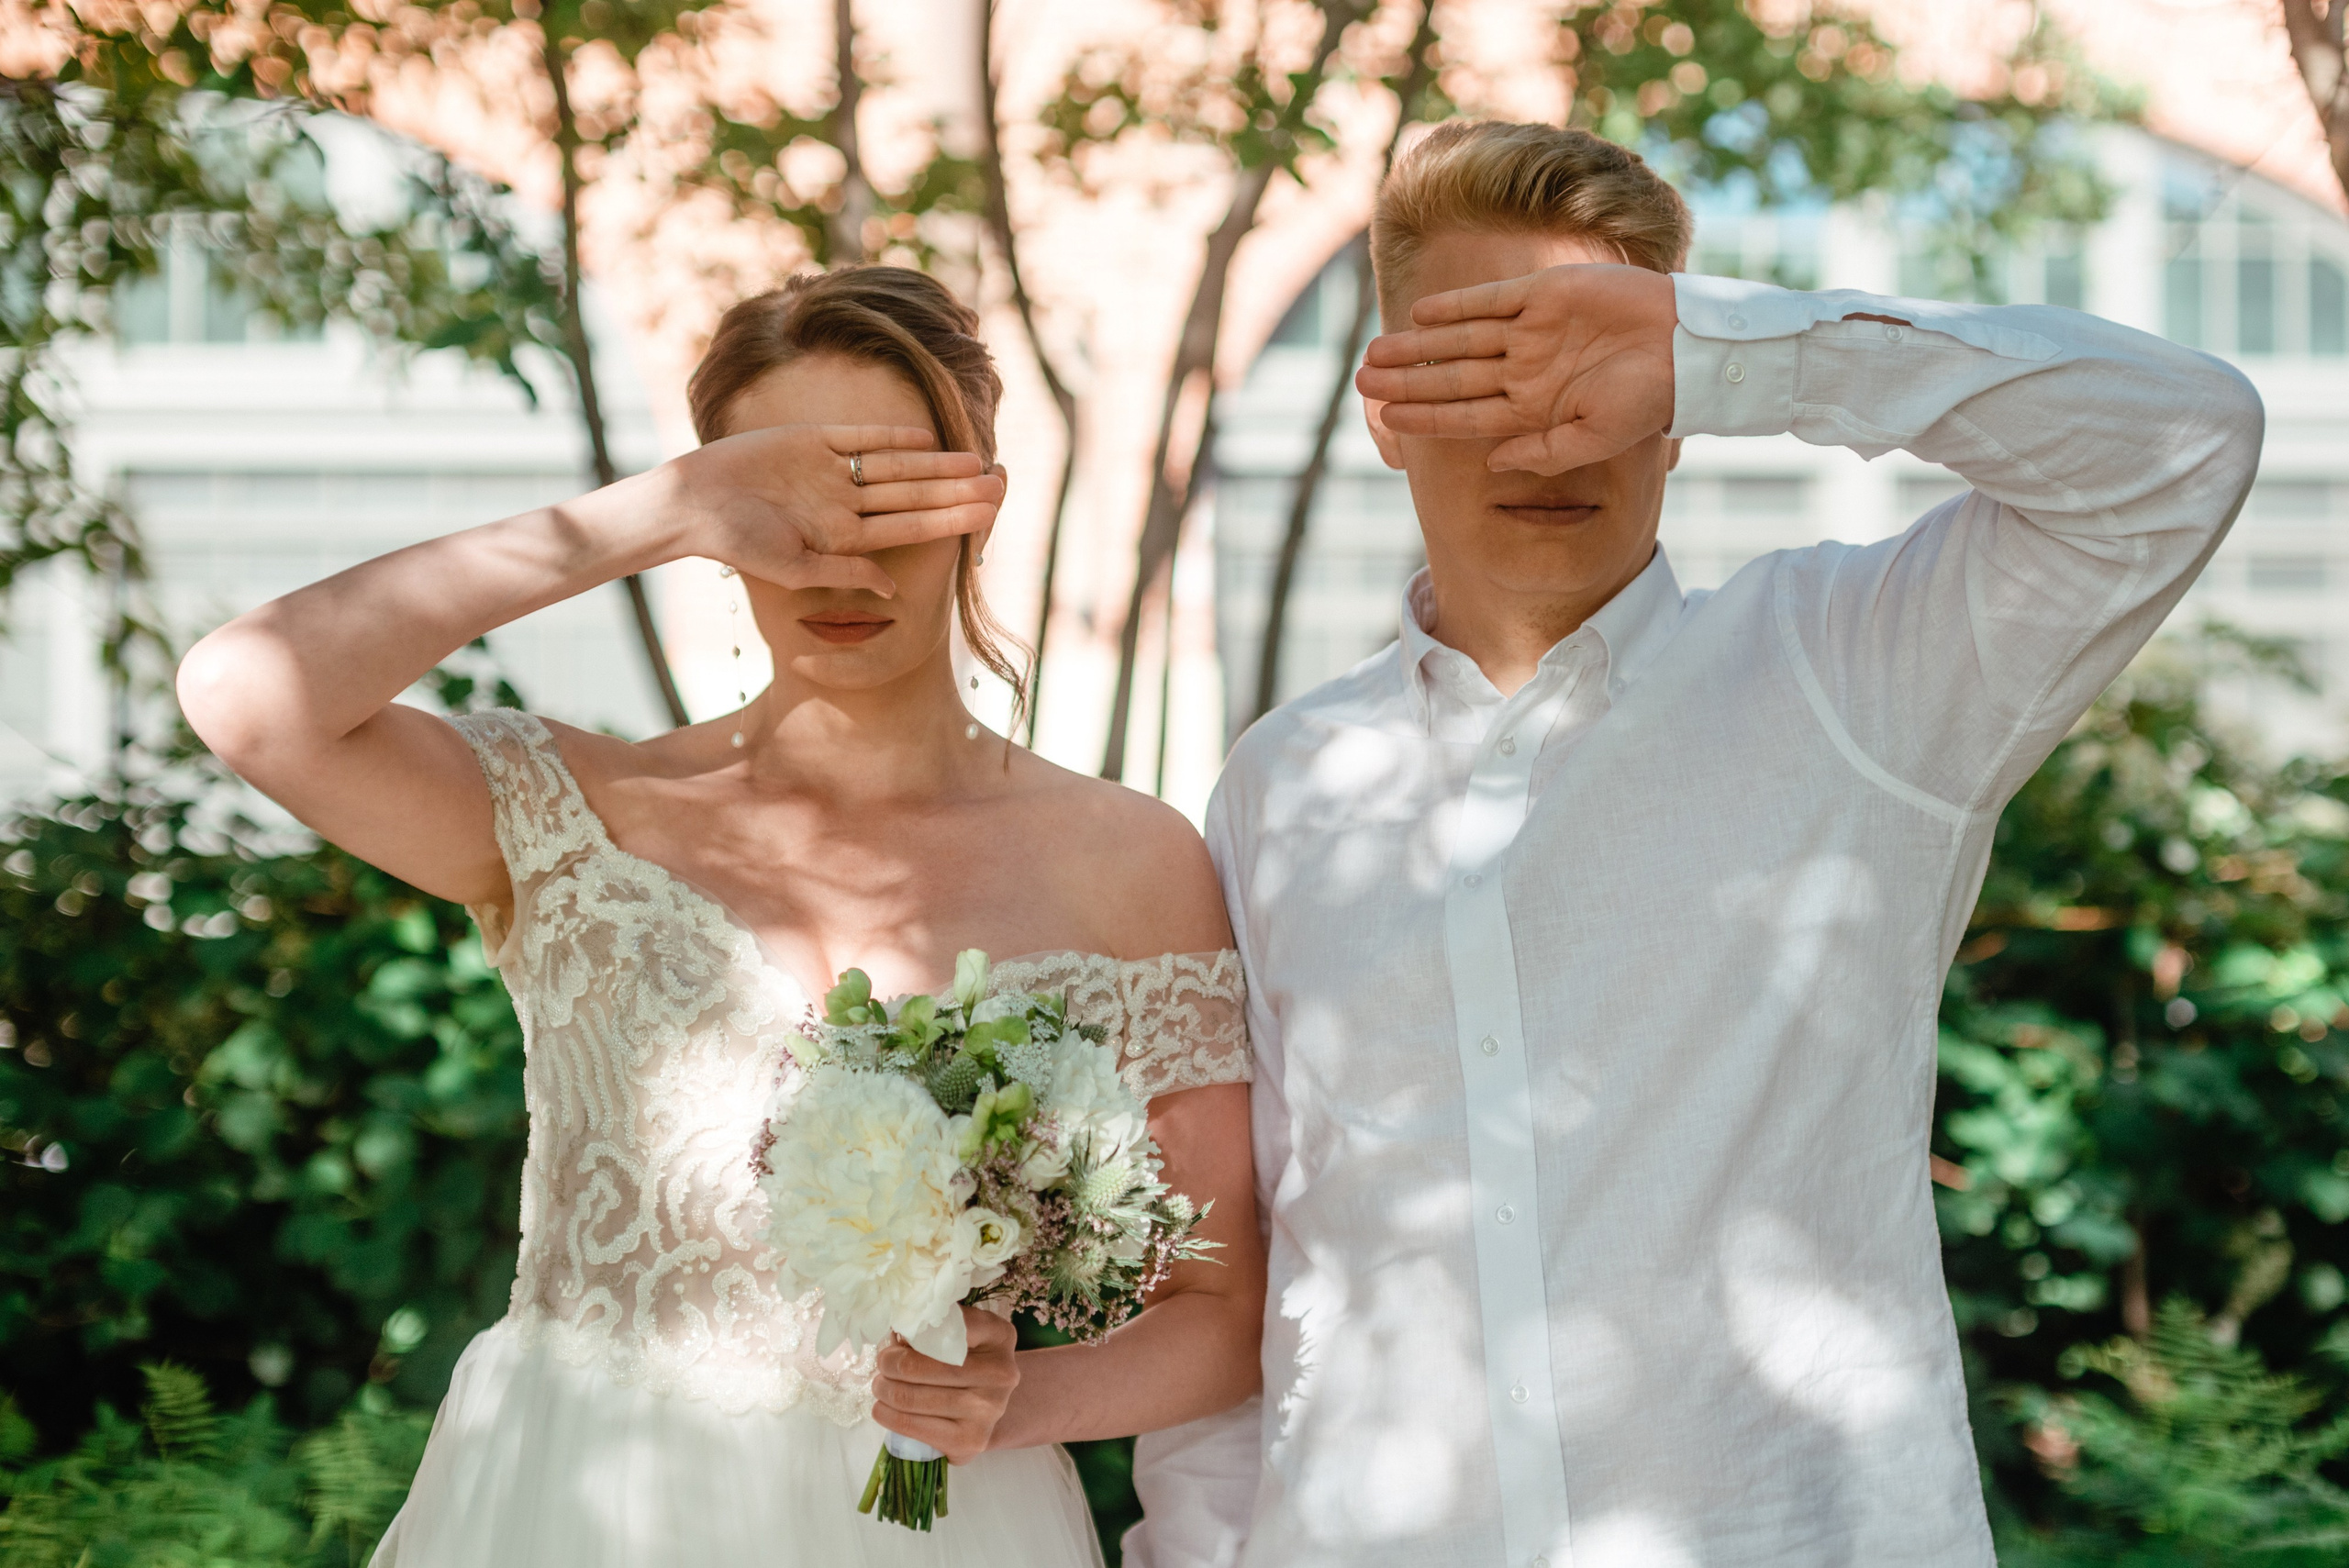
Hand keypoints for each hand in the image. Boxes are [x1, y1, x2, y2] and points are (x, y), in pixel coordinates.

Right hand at [661, 423, 1004, 596]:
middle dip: (954, 492)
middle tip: (999, 486)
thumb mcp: (793, 568)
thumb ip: (845, 573)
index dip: (948, 522)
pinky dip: (890, 437)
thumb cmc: (737, 543)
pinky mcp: (811, 441)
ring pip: (894, 466)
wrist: (693, 503)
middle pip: (911, 495)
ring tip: (975, 462)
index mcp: (844, 537)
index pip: (909, 528)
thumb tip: (892, 587)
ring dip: (933, 464)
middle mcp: (844, 503)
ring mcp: (831, 471)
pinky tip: (925, 439)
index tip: (986, 518)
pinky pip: (859, 438)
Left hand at [872, 1306, 1019, 1464]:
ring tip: (880, 1385)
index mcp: (999, 1335)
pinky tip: (882, 1409)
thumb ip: (937, 1328)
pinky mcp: (969, 1441)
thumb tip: (895, 1336)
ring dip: (883, 1389)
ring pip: (908, 1398)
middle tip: (882, 1363)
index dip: (912, 1329)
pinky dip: (887, 1415)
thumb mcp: (966, 1335)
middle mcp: (1000, 1372)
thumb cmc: (970, 1363)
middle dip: (889, 1363)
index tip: (898, 1333)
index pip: (947, 1325)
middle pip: (916, 1365)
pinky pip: (911, 1425)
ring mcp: (987, 1410)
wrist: (991, 1408)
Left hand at [1355, 263, 1677, 475]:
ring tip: (1375, 353)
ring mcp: (1532, 331)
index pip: (1465, 416)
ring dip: (1417, 345)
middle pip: (1452, 377)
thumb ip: (1543, 452)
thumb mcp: (1596, 438)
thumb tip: (1491, 464)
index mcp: (1533, 410)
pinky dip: (1455, 306)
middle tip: (1361, 383)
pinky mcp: (1545, 293)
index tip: (1386, 421)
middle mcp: (1525, 371)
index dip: (1425, 418)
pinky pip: (1490, 299)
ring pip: (1460, 339)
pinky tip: (1419, 314)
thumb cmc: (1650, 400)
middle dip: (1407, 382)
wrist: (1689, 345)